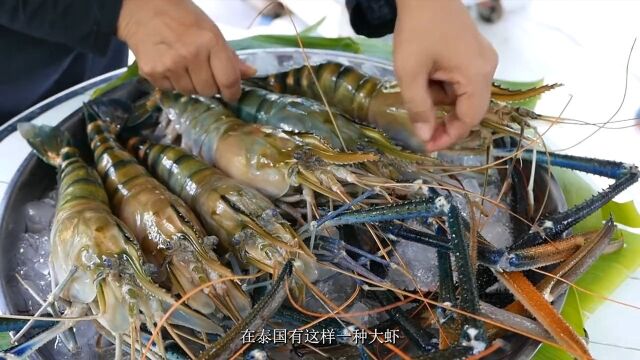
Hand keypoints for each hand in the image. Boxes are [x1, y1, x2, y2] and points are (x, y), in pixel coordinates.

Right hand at [117, 0, 255, 100]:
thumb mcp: (211, 30)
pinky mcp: (152, 73)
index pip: (229, 80)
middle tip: (204, 72)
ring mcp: (170, 65)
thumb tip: (250, 73)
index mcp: (210, 41)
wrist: (142, 9)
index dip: (233, 92)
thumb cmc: (181, 17)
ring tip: (185, 66)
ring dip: (191, 84)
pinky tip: (170, 66)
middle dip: (210, 85)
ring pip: (190, 92)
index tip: (232, 94)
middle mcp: (190, 55)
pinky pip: (171, 90)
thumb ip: (230, 55)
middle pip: (209, 91)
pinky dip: (173, 83)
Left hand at [394, 0, 497, 151]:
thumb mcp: (410, 72)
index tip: (428, 146)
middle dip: (442, 116)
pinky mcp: (474, 52)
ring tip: (417, 80)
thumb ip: (418, 108)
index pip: (469, 119)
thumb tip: (425, 137)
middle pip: (468, 107)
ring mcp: (483, 58)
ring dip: (438, 97)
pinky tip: (425, 71)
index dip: (449, 136)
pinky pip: (461, 79)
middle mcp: (487, 69)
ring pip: (462, 94)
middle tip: (418, 121)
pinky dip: (442, 83)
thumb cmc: (418, 30)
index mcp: (477, 75)